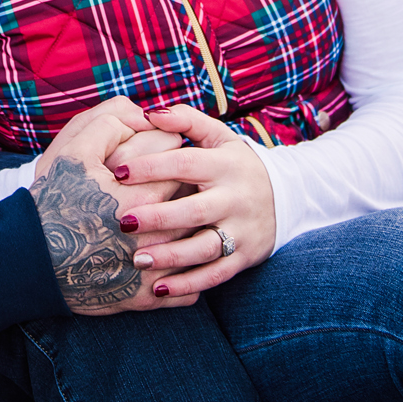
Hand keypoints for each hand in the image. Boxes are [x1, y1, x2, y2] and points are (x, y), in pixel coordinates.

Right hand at [30, 97, 200, 315]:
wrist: (27, 262)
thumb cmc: (50, 202)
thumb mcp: (72, 151)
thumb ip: (111, 122)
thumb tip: (146, 116)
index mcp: (144, 198)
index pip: (180, 162)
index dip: (167, 153)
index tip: (156, 157)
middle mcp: (157, 238)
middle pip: (192, 202)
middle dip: (179, 190)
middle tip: (161, 186)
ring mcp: (154, 272)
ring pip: (195, 244)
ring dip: (188, 230)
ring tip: (168, 219)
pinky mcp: (147, 299)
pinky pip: (188, 288)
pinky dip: (183, 273)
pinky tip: (168, 259)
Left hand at [112, 106, 276, 299]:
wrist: (284, 196)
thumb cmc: (233, 163)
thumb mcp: (218, 136)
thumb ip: (185, 120)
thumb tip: (150, 112)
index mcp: (225, 164)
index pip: (186, 163)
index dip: (152, 166)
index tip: (118, 172)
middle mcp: (235, 198)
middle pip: (195, 210)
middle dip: (158, 217)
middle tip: (122, 221)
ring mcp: (242, 230)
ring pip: (205, 247)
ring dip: (170, 256)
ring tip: (136, 259)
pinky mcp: (245, 257)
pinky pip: (216, 274)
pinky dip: (189, 284)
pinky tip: (159, 289)